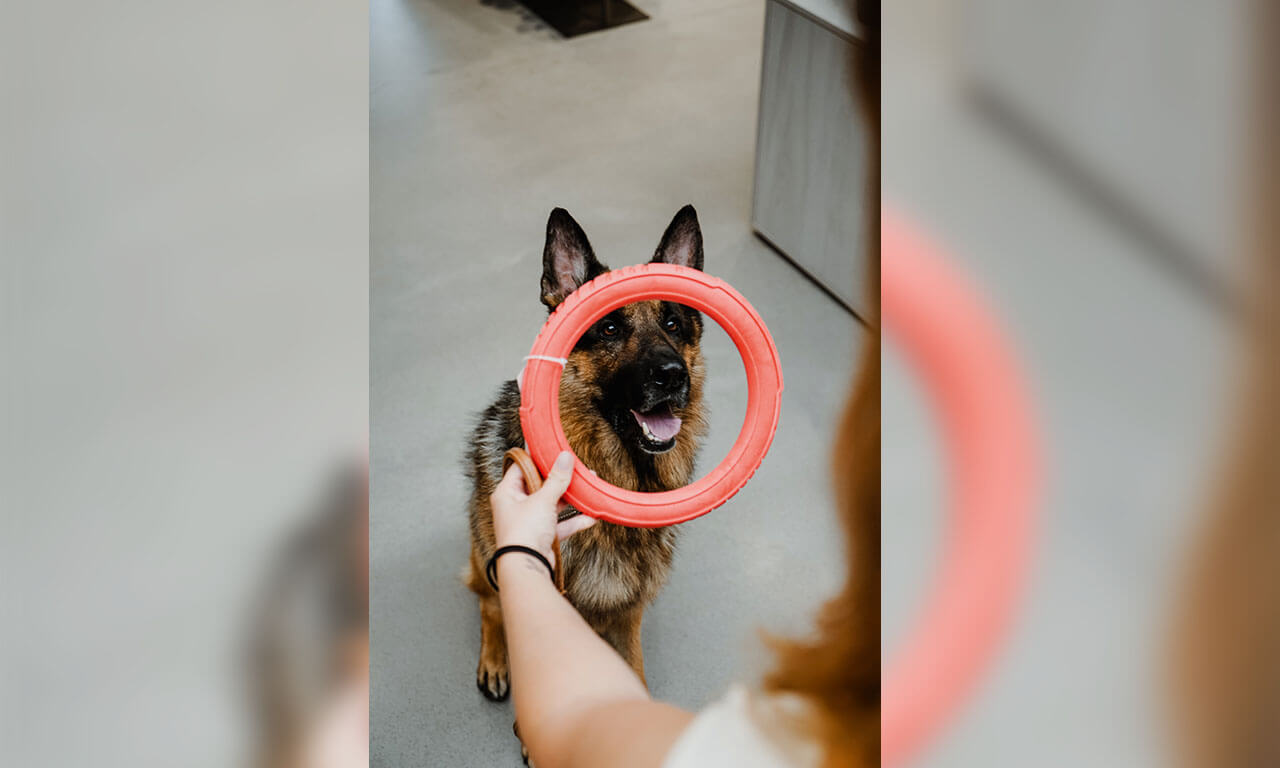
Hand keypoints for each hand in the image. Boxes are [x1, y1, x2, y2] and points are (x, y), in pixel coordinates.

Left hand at [490, 450, 596, 566]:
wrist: (527, 567)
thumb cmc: (524, 532)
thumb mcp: (542, 500)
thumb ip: (556, 479)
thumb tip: (565, 457)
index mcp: (507, 493)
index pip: (522, 468)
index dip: (537, 458)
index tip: (553, 449)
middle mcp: (516, 506)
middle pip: (540, 486)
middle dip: (560, 479)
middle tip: (576, 468)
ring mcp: (530, 522)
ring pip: (552, 505)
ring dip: (570, 499)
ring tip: (587, 489)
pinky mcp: (542, 536)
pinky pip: (560, 524)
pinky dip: (574, 521)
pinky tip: (591, 516)